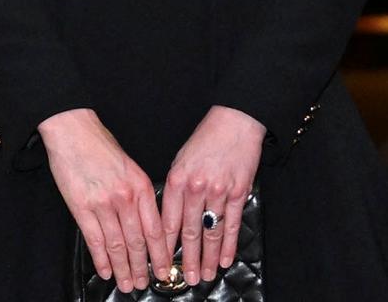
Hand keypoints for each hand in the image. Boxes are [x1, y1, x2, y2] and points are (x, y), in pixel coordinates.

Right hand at [38, 108, 170, 293]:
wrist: (73, 129)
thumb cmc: (100, 144)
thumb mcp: (129, 165)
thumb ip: (139, 193)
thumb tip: (146, 221)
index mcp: (140, 185)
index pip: (155, 229)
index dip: (160, 254)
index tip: (164, 270)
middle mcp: (125, 197)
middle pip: (138, 242)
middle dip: (142, 267)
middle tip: (145, 284)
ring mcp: (103, 203)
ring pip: (117, 245)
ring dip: (123, 268)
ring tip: (127, 284)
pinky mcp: (81, 207)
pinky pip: (94, 239)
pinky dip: (101, 259)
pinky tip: (105, 270)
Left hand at [160, 106, 264, 285]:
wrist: (234, 121)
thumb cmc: (205, 139)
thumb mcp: (181, 159)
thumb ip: (176, 187)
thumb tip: (171, 216)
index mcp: (177, 178)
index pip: (167, 219)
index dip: (163, 245)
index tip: (161, 262)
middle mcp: (196, 187)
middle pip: (189, 231)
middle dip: (185, 258)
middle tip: (184, 278)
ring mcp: (218, 191)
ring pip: (210, 232)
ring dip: (207, 257)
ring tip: (204, 275)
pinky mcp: (238, 192)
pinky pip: (231, 224)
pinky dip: (228, 245)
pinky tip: (224, 259)